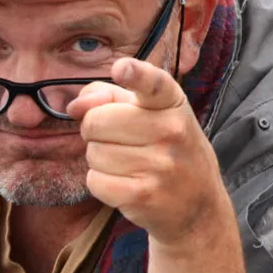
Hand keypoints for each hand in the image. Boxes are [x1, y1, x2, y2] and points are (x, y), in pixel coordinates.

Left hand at [67, 56, 233, 246]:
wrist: (198, 204)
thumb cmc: (165, 148)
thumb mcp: (150, 113)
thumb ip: (109, 97)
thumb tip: (74, 107)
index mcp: (172, 102)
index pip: (153, 83)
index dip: (135, 74)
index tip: (121, 68)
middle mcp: (171, 130)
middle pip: (96, 121)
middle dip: (95, 130)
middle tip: (118, 140)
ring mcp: (160, 164)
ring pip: (93, 153)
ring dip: (99, 159)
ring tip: (127, 163)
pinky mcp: (144, 194)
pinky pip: (95, 181)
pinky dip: (100, 183)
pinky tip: (124, 183)